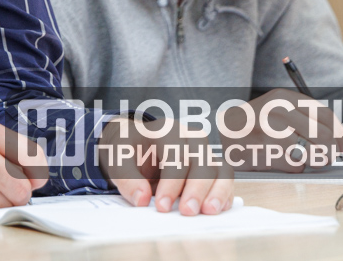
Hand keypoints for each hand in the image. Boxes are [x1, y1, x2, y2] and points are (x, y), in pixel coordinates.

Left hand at [98, 116, 233, 215]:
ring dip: (217, 191)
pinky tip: (218, 208)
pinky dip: (224, 193)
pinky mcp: (211, 167)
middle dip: (196, 188)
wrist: (135, 144)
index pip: (176, 154)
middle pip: (202, 160)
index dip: (171, 182)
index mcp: (166, 130)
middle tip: (187, 211)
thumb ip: (127, 178)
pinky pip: (225, 178)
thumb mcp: (117, 158)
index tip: (162, 206)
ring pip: (220, 168)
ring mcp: (203, 152)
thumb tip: (142, 200)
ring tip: (208, 212)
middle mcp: (189, 138)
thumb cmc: (128, 149)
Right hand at [221, 88, 342, 172]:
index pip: (325, 116)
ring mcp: (270, 132)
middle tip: (326, 157)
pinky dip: (294, 167)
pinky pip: (295, 165)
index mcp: (284, 97)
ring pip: (312, 153)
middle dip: (329, 151)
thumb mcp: (279, 110)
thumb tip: (341, 142)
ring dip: (312, 159)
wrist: (223, 132)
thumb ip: (307, 118)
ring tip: (301, 156)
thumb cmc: (257, 123)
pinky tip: (281, 159)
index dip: (341, 134)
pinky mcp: (265, 152)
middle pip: (324, 136)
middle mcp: (278, 111)